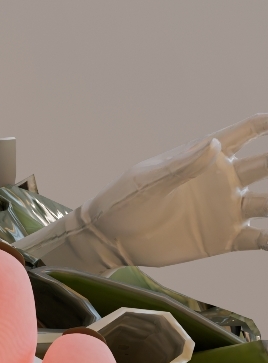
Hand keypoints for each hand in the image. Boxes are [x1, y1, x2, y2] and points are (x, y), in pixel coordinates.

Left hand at [20, 116, 267, 268]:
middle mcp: (224, 180)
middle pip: (266, 165)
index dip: (266, 124)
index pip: (244, 133)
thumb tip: (213, 145)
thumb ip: (182, 165)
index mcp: (205, 157)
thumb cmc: (124, 200)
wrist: (111, 238)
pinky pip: (258, 238)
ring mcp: (226, 210)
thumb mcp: (149, 180)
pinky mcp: (223, 239)